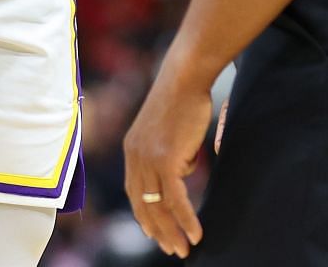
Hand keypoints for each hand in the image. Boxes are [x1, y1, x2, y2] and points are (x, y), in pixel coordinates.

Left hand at [123, 61, 210, 258]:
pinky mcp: (165, 161)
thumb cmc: (182, 98)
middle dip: (157, 231)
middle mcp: (134, 157)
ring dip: (172, 232)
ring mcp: (148, 160)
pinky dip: (186, 219)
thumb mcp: (167, 129)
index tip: (153, 232)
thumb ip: (168, 152)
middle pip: (143, 205)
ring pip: (159, 207)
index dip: (143, 214)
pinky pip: (176, 200)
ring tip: (184, 249)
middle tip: (171, 249)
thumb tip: (181, 171)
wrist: (184, 78)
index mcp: (131, 149)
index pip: (133, 192)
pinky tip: (196, 233)